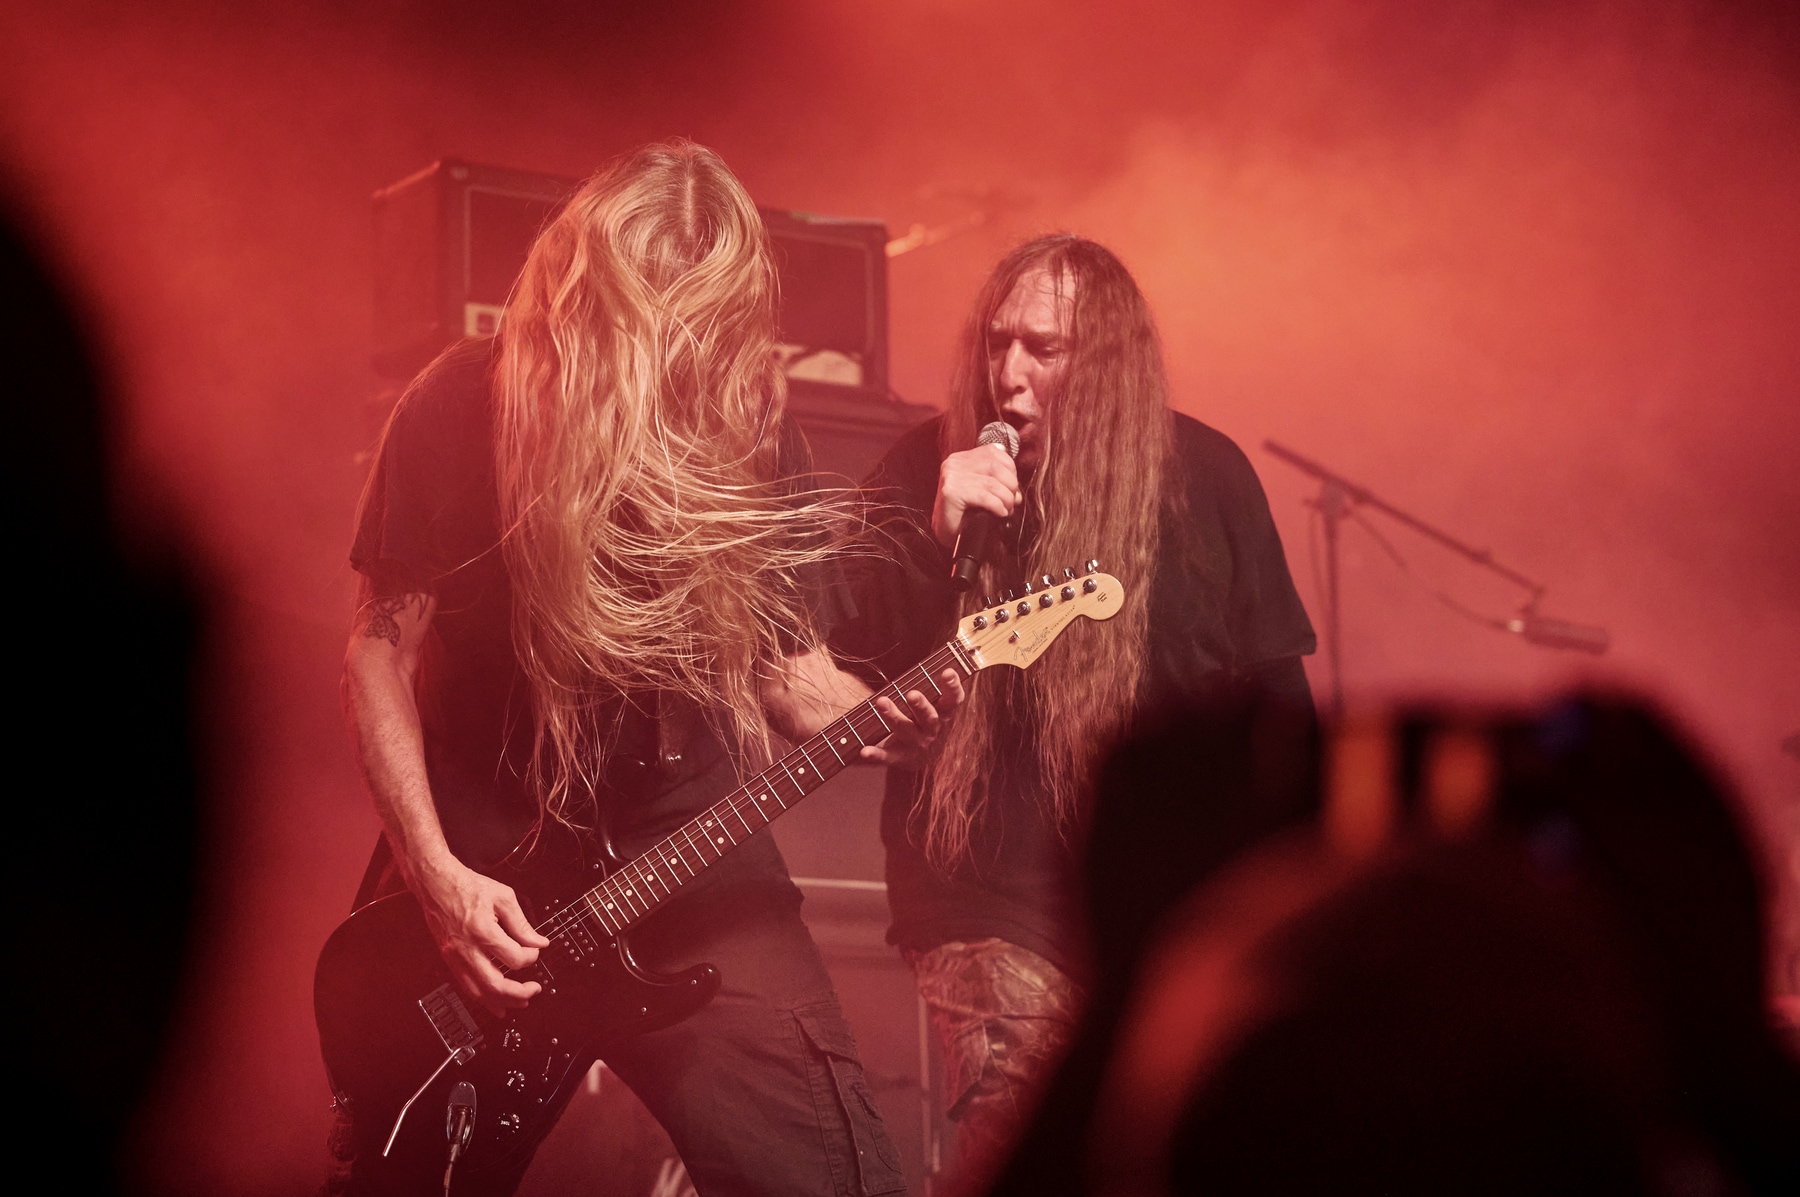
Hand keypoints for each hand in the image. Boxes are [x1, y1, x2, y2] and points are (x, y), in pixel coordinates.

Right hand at [414, 856, 551, 1015]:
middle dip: (519, 993)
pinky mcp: (449, 961)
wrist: (437, 885)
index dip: (531, 957)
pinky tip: (495, 1004)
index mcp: (482, 930)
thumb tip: (539, 942)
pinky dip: (483, 999)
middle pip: (495, 985)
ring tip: (520, 1002)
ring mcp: (455, 957)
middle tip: (534, 990)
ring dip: (502, 1002)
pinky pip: (466, 987)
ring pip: (479, 992)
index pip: (514, 958)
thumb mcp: (503, 897)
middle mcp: (467, 949)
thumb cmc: (467, 887)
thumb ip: (522, 923)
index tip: (535, 951)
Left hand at [860, 668, 965, 767]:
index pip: (953, 701)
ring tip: (881, 702)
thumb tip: (937, 654)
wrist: (922, 759)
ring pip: (906, 731)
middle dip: (920, 705)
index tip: (947, 672)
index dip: (952, 688)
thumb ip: (932, 684)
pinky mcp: (899, 758)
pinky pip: (886, 757)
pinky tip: (864, 751)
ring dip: (893, 717)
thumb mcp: (934, 704)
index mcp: (942, 714)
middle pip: (929, 718)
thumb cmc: (925, 720)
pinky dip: (876, 755)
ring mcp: (916, 745)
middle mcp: (932, 730)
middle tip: (911, 694)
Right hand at [931, 444, 1021, 548]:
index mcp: (962, 458)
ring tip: (1007, 509)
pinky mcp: (951, 493)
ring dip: (1006, 498)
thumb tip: (1017, 490)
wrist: (946, 532)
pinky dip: (997, 506)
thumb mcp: (982, 490)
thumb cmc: (965, 513)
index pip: (993, 452)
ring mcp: (951, 477)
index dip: (1010, 469)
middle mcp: (954, 463)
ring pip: (992, 482)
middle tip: (1013, 501)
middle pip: (995, 466)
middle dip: (1011, 485)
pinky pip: (984, 496)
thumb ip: (997, 481)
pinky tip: (1000, 513)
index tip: (1013, 488)